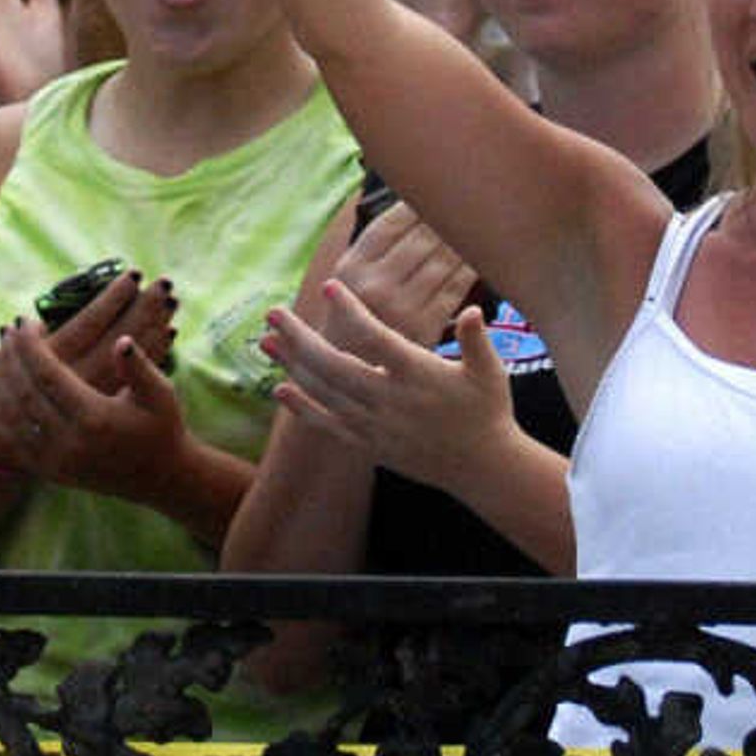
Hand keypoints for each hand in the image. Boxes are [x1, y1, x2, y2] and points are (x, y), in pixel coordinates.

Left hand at [0, 315, 200, 511]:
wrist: (161, 478)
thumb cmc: (162, 427)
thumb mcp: (160, 394)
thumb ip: (139, 367)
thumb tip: (122, 341)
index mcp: (94, 418)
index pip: (47, 374)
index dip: (30, 345)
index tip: (26, 321)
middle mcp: (71, 442)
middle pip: (23, 392)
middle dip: (10, 358)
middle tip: (7, 331)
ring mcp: (58, 461)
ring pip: (14, 416)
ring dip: (1, 381)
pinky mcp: (52, 472)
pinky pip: (16, 439)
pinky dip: (3, 412)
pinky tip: (1, 389)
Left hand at [261, 292, 518, 493]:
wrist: (483, 468)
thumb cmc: (487, 411)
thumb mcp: (490, 372)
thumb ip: (477, 339)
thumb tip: (472, 309)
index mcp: (418, 375)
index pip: (375, 338)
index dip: (350, 312)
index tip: (328, 287)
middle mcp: (391, 400)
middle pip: (334, 365)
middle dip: (299, 338)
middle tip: (273, 313)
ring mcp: (376, 425)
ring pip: (325, 393)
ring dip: (292, 366)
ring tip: (265, 342)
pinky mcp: (369, 445)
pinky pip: (328, 425)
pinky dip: (302, 409)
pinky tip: (279, 389)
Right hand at [325, 201, 477, 351]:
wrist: (352, 378)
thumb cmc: (354, 322)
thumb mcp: (345, 284)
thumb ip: (372, 252)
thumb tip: (410, 207)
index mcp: (350, 268)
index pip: (390, 224)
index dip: (416, 206)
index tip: (436, 194)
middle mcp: (373, 285)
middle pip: (421, 238)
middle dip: (448, 218)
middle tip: (469, 203)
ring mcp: (400, 307)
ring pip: (442, 261)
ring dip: (464, 241)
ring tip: (480, 225)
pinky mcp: (425, 327)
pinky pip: (454, 288)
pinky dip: (469, 270)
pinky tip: (479, 259)